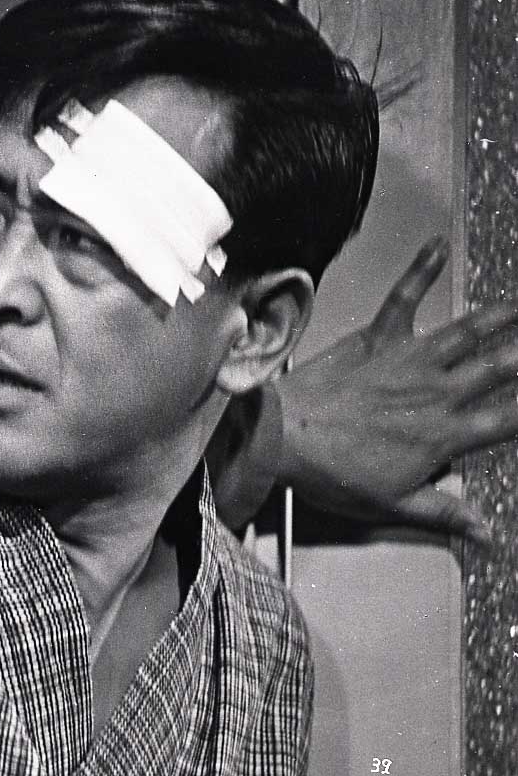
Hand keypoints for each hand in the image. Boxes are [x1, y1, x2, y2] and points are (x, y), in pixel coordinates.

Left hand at [275, 236, 517, 541]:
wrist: (280, 436)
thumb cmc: (329, 471)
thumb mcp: (390, 504)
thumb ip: (443, 513)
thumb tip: (487, 532)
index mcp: (444, 435)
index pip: (509, 420)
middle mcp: (436, 392)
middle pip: (501, 367)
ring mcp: (408, 360)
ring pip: (468, 331)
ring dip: (503, 314)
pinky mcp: (376, 338)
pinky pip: (403, 298)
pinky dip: (420, 269)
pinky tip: (437, 243)